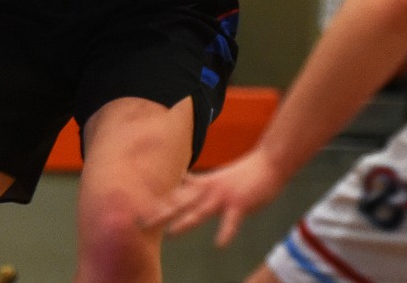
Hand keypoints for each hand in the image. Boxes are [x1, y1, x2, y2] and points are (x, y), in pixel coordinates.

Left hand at [145, 148, 285, 247]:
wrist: (268, 163)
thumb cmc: (243, 173)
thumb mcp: (216, 177)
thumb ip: (199, 182)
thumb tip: (181, 181)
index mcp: (203, 184)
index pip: (176, 193)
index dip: (158, 201)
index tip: (138, 208)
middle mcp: (209, 190)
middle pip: (181, 203)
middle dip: (162, 213)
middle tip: (142, 222)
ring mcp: (223, 197)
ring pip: (201, 211)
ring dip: (186, 222)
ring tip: (171, 234)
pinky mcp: (240, 204)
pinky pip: (231, 222)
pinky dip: (226, 233)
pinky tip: (219, 244)